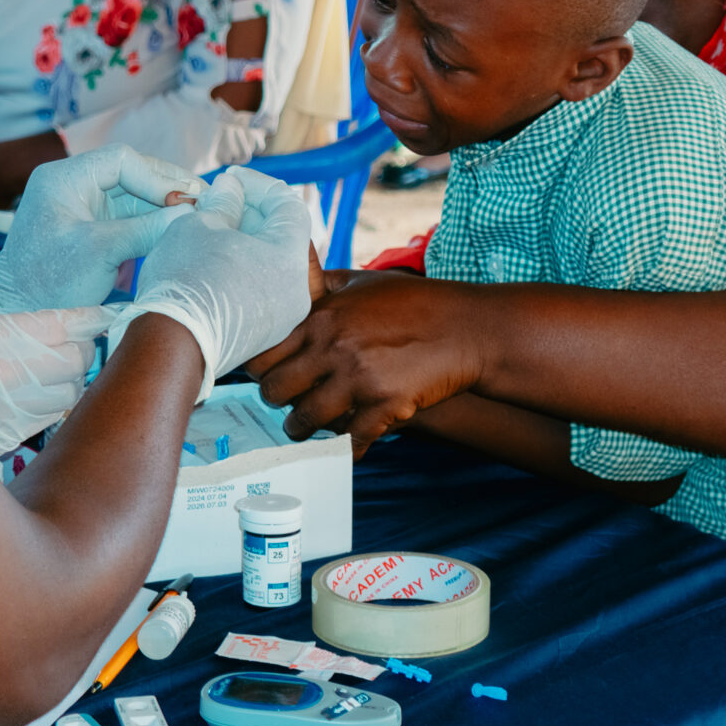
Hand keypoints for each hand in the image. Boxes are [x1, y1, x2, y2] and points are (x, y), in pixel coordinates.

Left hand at [0, 144, 202, 318]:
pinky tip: (176, 229)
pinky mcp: (91, 230)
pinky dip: (152, 222)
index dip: (158, 177)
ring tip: (197, 215)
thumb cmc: (47, 284)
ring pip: (133, 195)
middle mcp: (72, 185)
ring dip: (163, 205)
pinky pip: (128, 216)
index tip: (186, 200)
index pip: (122, 160)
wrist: (19, 318)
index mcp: (63, 179)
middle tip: (205, 200)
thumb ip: (145, 230)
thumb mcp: (99, 253)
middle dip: (167, 187)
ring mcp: (82, 207)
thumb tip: (190, 214)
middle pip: (131, 173)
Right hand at [0, 306, 118, 456]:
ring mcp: (10, 409)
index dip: (88, 319)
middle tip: (71, 347)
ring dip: (66, 383)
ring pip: (69, 393)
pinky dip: (48, 409)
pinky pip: (48, 420)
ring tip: (48, 377)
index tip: (100, 316)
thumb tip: (69, 324)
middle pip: (77, 359)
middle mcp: (6, 372)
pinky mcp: (8, 437)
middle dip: (80, 352)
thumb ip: (14, 327)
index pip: (64, 322)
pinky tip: (31, 401)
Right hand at [117, 167, 312, 396]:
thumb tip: (230, 190)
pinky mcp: (261, 335)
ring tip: (209, 228)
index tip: (230, 178)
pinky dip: (240, 271)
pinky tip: (210, 261)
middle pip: (281, 237)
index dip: (258, 184)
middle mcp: (296, 290)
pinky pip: (258, 291)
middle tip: (217, 200)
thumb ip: (222, 203)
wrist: (170, 347)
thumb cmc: (186, 279)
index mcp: (289, 257)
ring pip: (268, 266)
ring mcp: (281, 317)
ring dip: (243, 242)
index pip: (288, 205)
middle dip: (248, 213)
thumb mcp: (199, 225)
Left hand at [249, 270, 488, 447]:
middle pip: (276, 390)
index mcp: (322, 318)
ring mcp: (358, 380)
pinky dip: (344, 448)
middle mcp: (333, 348)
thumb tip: (288, 277)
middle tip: (284, 403)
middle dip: (277, 401)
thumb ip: (322, 285)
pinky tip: (344, 447)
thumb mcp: (363, 283)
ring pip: (305, 420)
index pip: (264, 353)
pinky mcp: (384, 406)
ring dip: (302, 429)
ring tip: (305, 429)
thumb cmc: (414, 303)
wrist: (466, 328)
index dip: (258, 368)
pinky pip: (349, 440)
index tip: (264, 375)